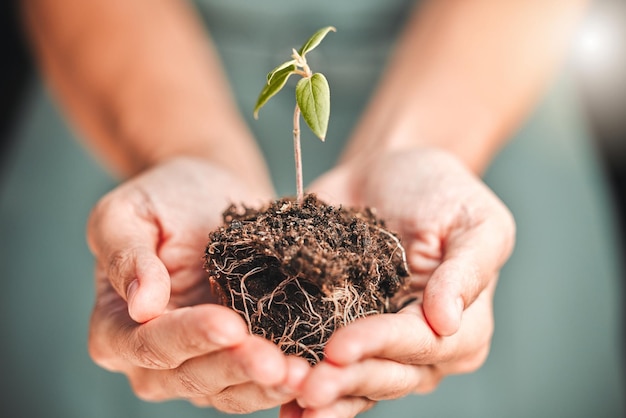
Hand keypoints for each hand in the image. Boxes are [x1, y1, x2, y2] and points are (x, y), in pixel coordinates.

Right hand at [86, 157, 308, 412]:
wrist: (207, 195)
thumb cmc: (162, 198)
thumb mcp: (128, 213)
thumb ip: (125, 255)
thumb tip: (139, 305)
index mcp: (116, 326)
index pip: (149, 343)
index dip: (189, 337)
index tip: (228, 324)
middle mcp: (153, 359)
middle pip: (193, 375)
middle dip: (237, 369)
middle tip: (277, 363)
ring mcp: (198, 362)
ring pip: (228, 389)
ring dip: (266, 385)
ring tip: (302, 374)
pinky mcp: (237, 358)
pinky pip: (257, 380)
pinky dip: (283, 380)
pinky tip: (312, 370)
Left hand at [289, 148, 514, 416]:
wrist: (390, 173)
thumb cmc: (442, 191)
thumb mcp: (476, 221)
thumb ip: (467, 270)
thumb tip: (448, 321)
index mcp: (464, 328)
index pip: (419, 343)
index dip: (378, 346)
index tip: (339, 347)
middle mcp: (424, 349)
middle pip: (386, 374)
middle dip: (346, 381)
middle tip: (307, 388)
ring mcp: (381, 346)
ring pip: (355, 382)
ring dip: (323, 393)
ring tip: (287, 394)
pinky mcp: (344, 333)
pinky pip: (327, 367)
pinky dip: (303, 385)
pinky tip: (279, 399)